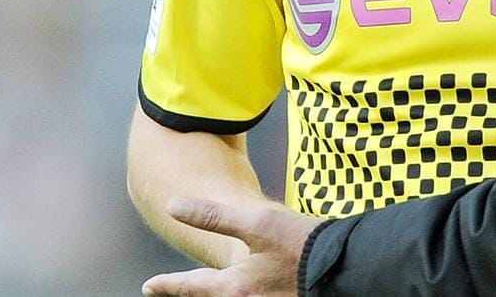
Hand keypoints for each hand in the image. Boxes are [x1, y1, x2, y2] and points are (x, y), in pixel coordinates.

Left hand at [142, 197, 320, 296]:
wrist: (346, 265)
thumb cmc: (301, 243)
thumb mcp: (256, 221)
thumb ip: (212, 215)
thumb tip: (174, 207)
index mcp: (234, 286)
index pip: (191, 285)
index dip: (167, 284)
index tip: (149, 286)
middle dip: (189, 294)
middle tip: (166, 290)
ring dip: (213, 295)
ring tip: (203, 290)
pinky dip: (238, 295)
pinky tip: (244, 289)